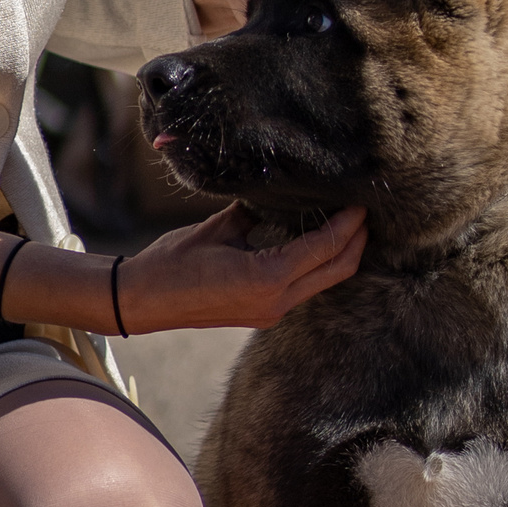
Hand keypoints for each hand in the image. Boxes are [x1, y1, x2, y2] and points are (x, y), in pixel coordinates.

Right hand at [115, 202, 366, 331]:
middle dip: (356, 240)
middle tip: (365, 210)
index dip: (348, 223)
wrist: (143, 300)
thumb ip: (255, 212)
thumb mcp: (218, 229)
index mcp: (267, 278)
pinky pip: (304, 287)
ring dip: (340, 254)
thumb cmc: (173, 261)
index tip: (362, 200)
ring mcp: (271, 311)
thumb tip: (279, 193)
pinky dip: (318, 264)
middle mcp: (276, 301)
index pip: (325, 248)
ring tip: (347, 223)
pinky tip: (316, 242)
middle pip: (337, 270)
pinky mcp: (263, 313)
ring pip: (324, 281)